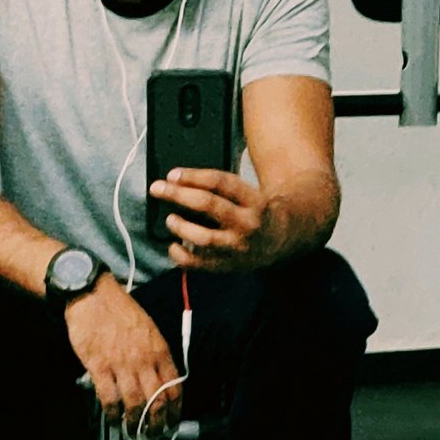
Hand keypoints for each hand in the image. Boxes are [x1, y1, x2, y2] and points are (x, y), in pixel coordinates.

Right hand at [63, 275, 182, 438]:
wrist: (93, 294)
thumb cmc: (118, 309)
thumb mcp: (148, 329)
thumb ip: (156, 354)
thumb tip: (160, 378)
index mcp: (159, 350)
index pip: (174, 387)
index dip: (175, 410)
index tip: (172, 422)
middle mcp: (144, 359)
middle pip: (157, 401)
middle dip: (157, 424)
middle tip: (153, 435)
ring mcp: (122, 364)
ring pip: (135, 403)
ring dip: (134, 423)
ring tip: (132, 431)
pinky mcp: (100, 366)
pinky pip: (109, 398)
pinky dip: (112, 413)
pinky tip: (112, 419)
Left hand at [150, 167, 273, 272]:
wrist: (281, 238)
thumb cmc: (255, 210)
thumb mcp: (247, 192)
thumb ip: (219, 188)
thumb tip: (177, 181)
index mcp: (253, 199)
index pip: (221, 183)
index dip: (194, 176)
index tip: (172, 175)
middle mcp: (247, 223)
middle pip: (209, 206)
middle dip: (179, 195)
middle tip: (158, 189)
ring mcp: (238, 247)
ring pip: (205, 238)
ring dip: (182, 227)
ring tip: (170, 220)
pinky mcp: (230, 265)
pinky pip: (202, 264)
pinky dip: (183, 257)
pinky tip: (173, 246)